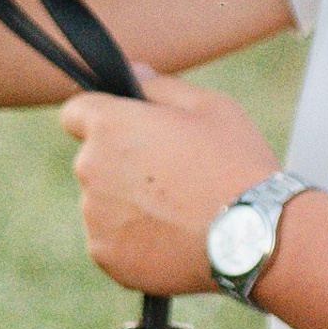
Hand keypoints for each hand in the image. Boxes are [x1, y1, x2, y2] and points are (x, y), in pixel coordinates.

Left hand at [57, 69, 278, 295]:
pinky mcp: (106, 255)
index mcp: (110, 126)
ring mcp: (95, 217)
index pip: (75, 112)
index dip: (102, 117)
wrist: (252, 236)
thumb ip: (159, 86)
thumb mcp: (209, 106)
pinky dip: (133, 240)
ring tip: (178, 210)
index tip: (127, 130)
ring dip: (127, 203)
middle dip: (121, 163)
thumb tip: (132, 73)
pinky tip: (172, 236)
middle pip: (93, 160)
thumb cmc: (234, 163)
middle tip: (171, 175)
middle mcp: (91, 169)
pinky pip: (111, 240)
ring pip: (102, 203)